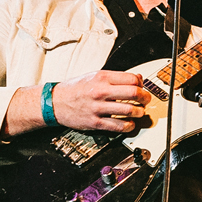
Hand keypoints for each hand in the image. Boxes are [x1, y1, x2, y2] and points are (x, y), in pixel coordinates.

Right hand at [1, 71, 152, 136]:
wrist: (54, 102)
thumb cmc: (76, 88)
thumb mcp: (94, 76)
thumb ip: (115, 77)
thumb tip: (137, 78)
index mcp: (102, 77)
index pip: (132, 79)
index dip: (141, 84)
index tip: (143, 87)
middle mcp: (100, 91)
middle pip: (133, 93)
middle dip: (145, 97)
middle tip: (146, 100)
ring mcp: (98, 107)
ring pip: (128, 110)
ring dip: (139, 112)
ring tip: (139, 112)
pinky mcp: (95, 122)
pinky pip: (118, 126)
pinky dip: (128, 126)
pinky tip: (130, 123)